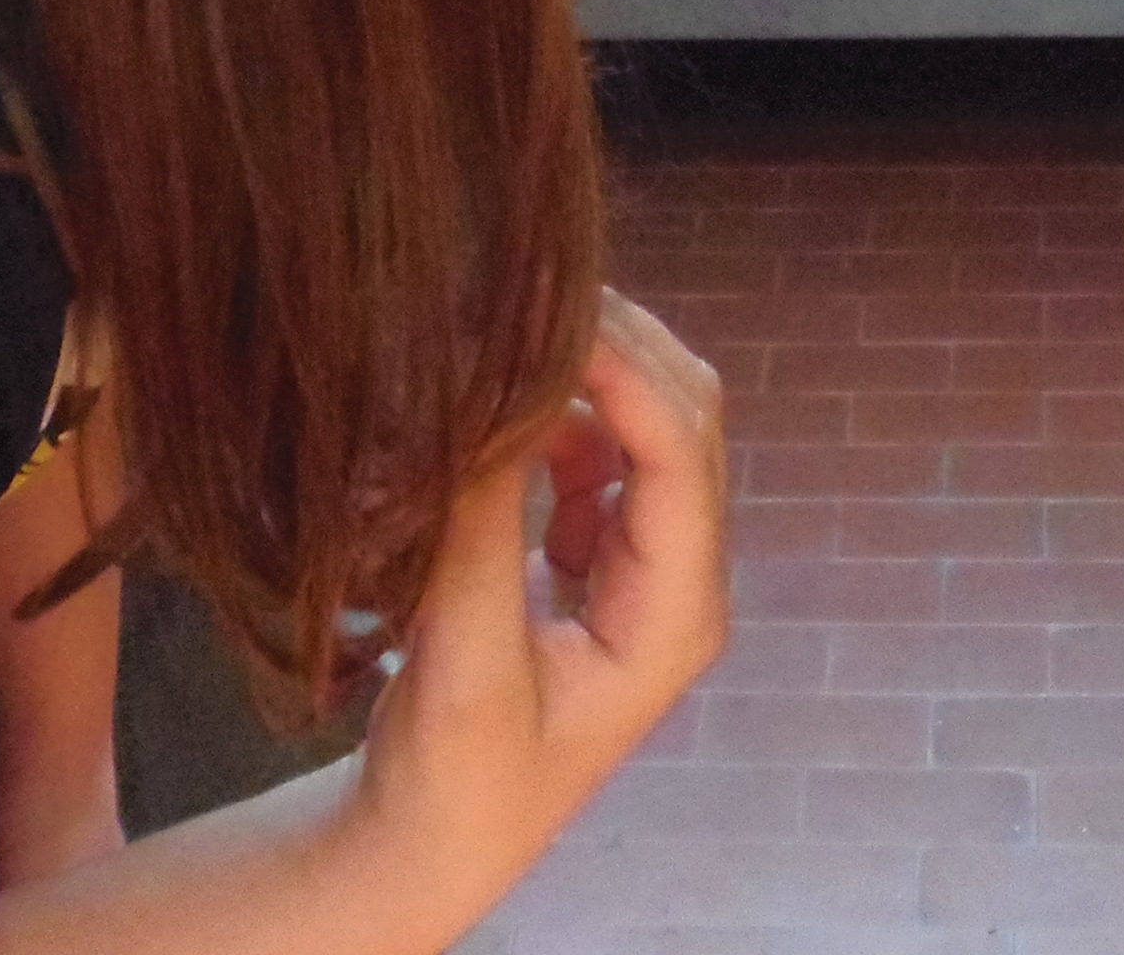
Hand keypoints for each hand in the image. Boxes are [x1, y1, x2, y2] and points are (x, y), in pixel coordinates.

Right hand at [340, 293, 727, 936]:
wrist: (439, 837)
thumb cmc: (460, 775)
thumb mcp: (466, 660)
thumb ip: (481, 530)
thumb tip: (486, 398)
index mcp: (676, 614)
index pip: (678, 457)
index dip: (624, 370)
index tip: (546, 309)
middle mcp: (683, 577)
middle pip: (685, 418)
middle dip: (617, 345)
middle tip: (520, 287)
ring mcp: (647, 561)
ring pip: (648, 421)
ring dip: (589, 368)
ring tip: (501, 330)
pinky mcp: (603, 554)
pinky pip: (603, 449)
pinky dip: (560, 410)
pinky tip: (500, 410)